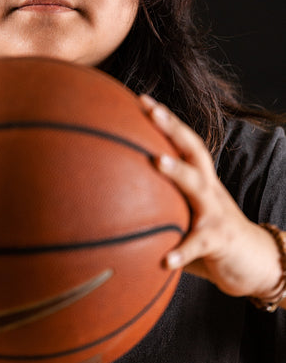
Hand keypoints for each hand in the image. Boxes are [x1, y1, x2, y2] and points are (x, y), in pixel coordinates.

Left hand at [139, 95, 283, 302]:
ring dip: (178, 171)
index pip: (182, 141)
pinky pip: (198, 244)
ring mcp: (215, 212)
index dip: (165, 119)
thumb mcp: (183, 213)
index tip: (141, 99)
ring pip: (198, 186)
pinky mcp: (219, 241)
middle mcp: (208, 188)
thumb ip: (156, 204)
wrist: (253, 263)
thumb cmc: (208, 235)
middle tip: (151, 111)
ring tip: (157, 161)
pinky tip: (164, 260)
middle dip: (172, 127)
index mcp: (199, 178)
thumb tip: (108, 204)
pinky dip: (182, 251)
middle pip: (193, 150)